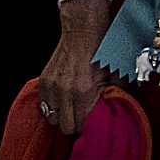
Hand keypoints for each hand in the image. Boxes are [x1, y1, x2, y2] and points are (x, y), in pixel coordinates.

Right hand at [38, 0, 110, 135]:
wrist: (83, 30)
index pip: (79, 126)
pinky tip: (62, 102)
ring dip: (60, 118)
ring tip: (71, 111)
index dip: (85, 129)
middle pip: (63, 127)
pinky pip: (43, 105)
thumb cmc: (101, 51)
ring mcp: (52, 85)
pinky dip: (51, 107)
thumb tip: (116, 112)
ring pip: (50, 118)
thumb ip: (115, 96)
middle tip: (81, 120)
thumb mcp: (116, 75)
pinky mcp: (44, 80)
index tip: (90, 126)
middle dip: (73, 127)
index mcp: (84, 90)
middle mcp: (65, 90)